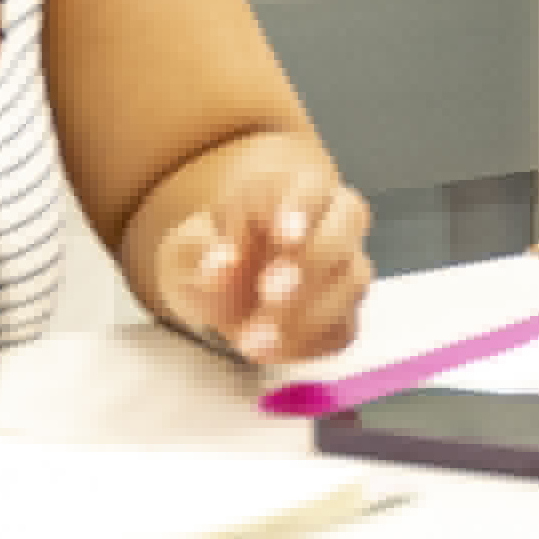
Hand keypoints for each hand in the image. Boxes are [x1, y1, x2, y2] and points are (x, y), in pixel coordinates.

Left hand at [157, 147, 372, 368]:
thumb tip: (221, 265)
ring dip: (304, 314)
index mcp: (293, 189)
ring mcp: (344, 269)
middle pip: (347, 227)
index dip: (302, 210)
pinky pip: (342, 328)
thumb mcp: (187, 248)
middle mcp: (331, 222)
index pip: (311, 188)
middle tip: (269, 292)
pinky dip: (306, 343)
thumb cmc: (209, 255)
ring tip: (250, 340)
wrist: (217, 293)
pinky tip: (266, 350)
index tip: (283, 236)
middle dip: (311, 262)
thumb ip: (200, 250)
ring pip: (351, 281)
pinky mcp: (343, 315)